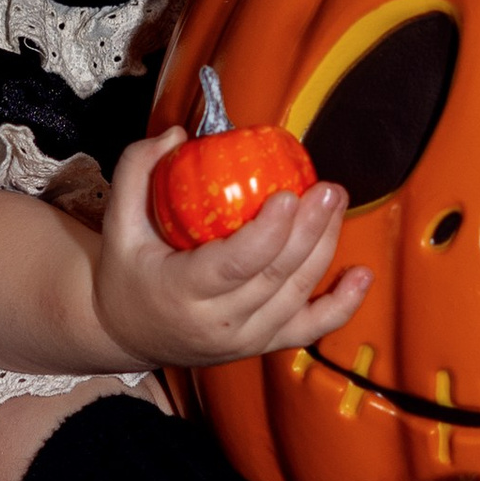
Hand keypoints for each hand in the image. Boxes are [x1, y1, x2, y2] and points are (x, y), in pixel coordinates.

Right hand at [95, 132, 372, 368]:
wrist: (125, 334)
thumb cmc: (126, 272)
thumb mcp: (117, 222)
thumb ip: (137, 171)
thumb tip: (178, 134)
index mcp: (180, 292)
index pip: (233, 266)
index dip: (267, 234)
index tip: (287, 196)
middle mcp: (218, 323)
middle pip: (275, 277)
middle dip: (308, 231)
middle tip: (326, 189)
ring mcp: (245, 340)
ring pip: (297, 295)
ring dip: (325, 249)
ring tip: (336, 204)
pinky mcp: (263, 346)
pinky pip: (310, 328)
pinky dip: (342, 305)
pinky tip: (362, 275)